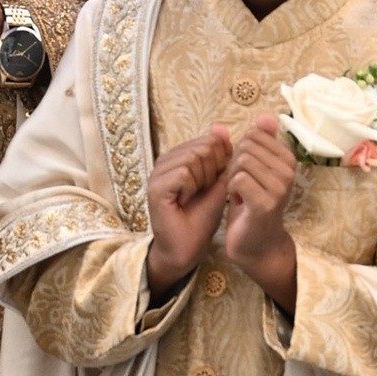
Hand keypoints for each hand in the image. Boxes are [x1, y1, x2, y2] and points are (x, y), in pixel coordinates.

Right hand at [146, 127, 233, 294]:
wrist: (188, 248)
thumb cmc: (201, 217)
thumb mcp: (218, 182)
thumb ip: (222, 157)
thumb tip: (221, 128)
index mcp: (178, 157)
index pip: (209, 140)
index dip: (220, 162)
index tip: (212, 183)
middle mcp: (164, 161)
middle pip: (202, 147)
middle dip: (212, 171)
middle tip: (202, 191)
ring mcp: (156, 173)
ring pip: (193, 158)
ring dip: (202, 181)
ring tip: (192, 197)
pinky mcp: (155, 187)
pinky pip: (184, 173)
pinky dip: (192, 189)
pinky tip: (184, 201)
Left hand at [219, 113, 300, 308]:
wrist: (257, 245)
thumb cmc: (253, 204)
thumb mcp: (257, 168)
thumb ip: (263, 141)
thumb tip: (267, 116)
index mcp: (288, 159)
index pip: (253, 135)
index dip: (240, 152)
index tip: (245, 172)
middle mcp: (288, 172)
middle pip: (246, 147)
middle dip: (234, 164)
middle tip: (240, 185)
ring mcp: (279, 188)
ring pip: (240, 162)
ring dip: (232, 177)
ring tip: (240, 193)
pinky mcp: (265, 203)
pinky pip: (238, 179)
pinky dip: (231, 189)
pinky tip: (239, 201)